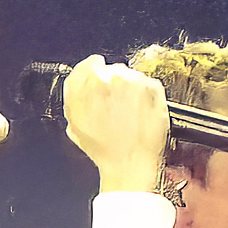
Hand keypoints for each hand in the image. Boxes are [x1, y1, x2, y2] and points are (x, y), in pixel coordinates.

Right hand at [60, 54, 168, 193]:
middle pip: (111, 71)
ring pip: (130, 78)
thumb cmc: (103, 150)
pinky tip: (139, 114)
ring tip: (127, 115)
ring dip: (128, 91)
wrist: (130, 163)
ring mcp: (135, 81)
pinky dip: (145, 97)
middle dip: (111, 86)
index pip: (88, 64)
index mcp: (88, 83)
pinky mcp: (153, 88)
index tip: (96, 80)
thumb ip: (74, 97)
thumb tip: (77, 83)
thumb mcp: (74, 123)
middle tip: (112, 108)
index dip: (91, 72)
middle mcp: (112, 77)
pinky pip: (147, 85)